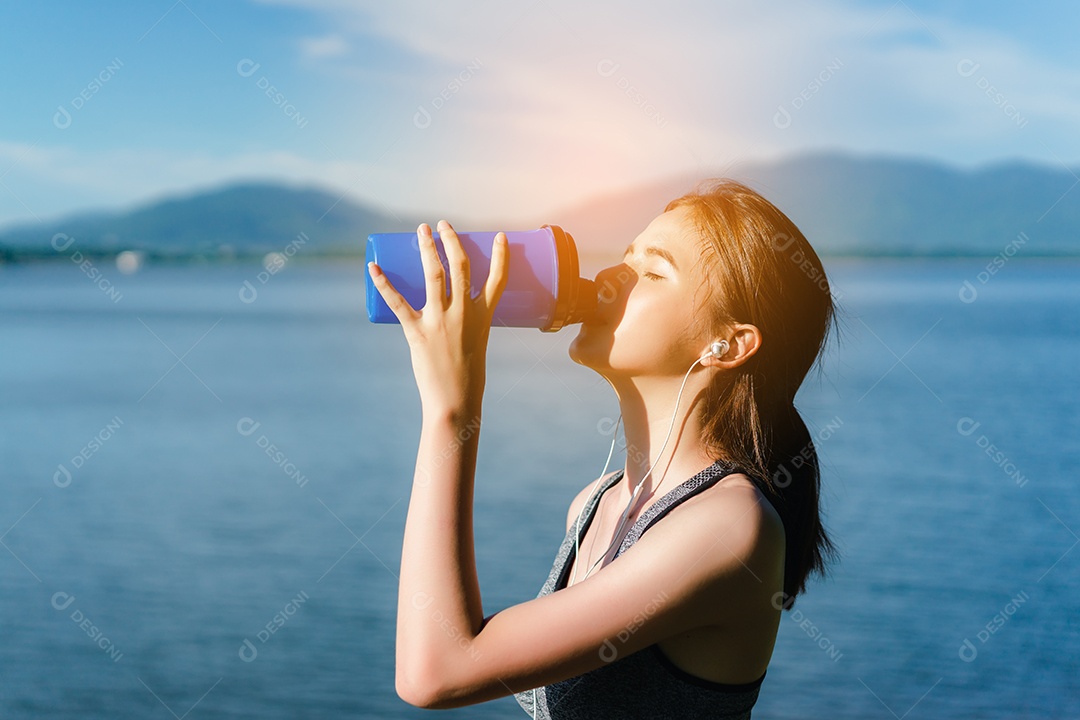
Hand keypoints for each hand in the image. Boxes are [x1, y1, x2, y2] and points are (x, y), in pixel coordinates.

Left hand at [368, 220, 508, 415]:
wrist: (454, 402)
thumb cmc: (468, 377)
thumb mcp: (477, 344)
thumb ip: (467, 324)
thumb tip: (452, 307)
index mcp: (483, 318)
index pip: (498, 280)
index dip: (501, 256)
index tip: (499, 236)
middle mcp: (463, 314)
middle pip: (461, 267)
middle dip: (452, 241)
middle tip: (443, 225)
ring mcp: (439, 321)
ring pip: (434, 275)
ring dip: (428, 248)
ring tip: (422, 231)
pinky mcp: (417, 332)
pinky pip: (397, 302)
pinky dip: (383, 283)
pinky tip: (373, 267)